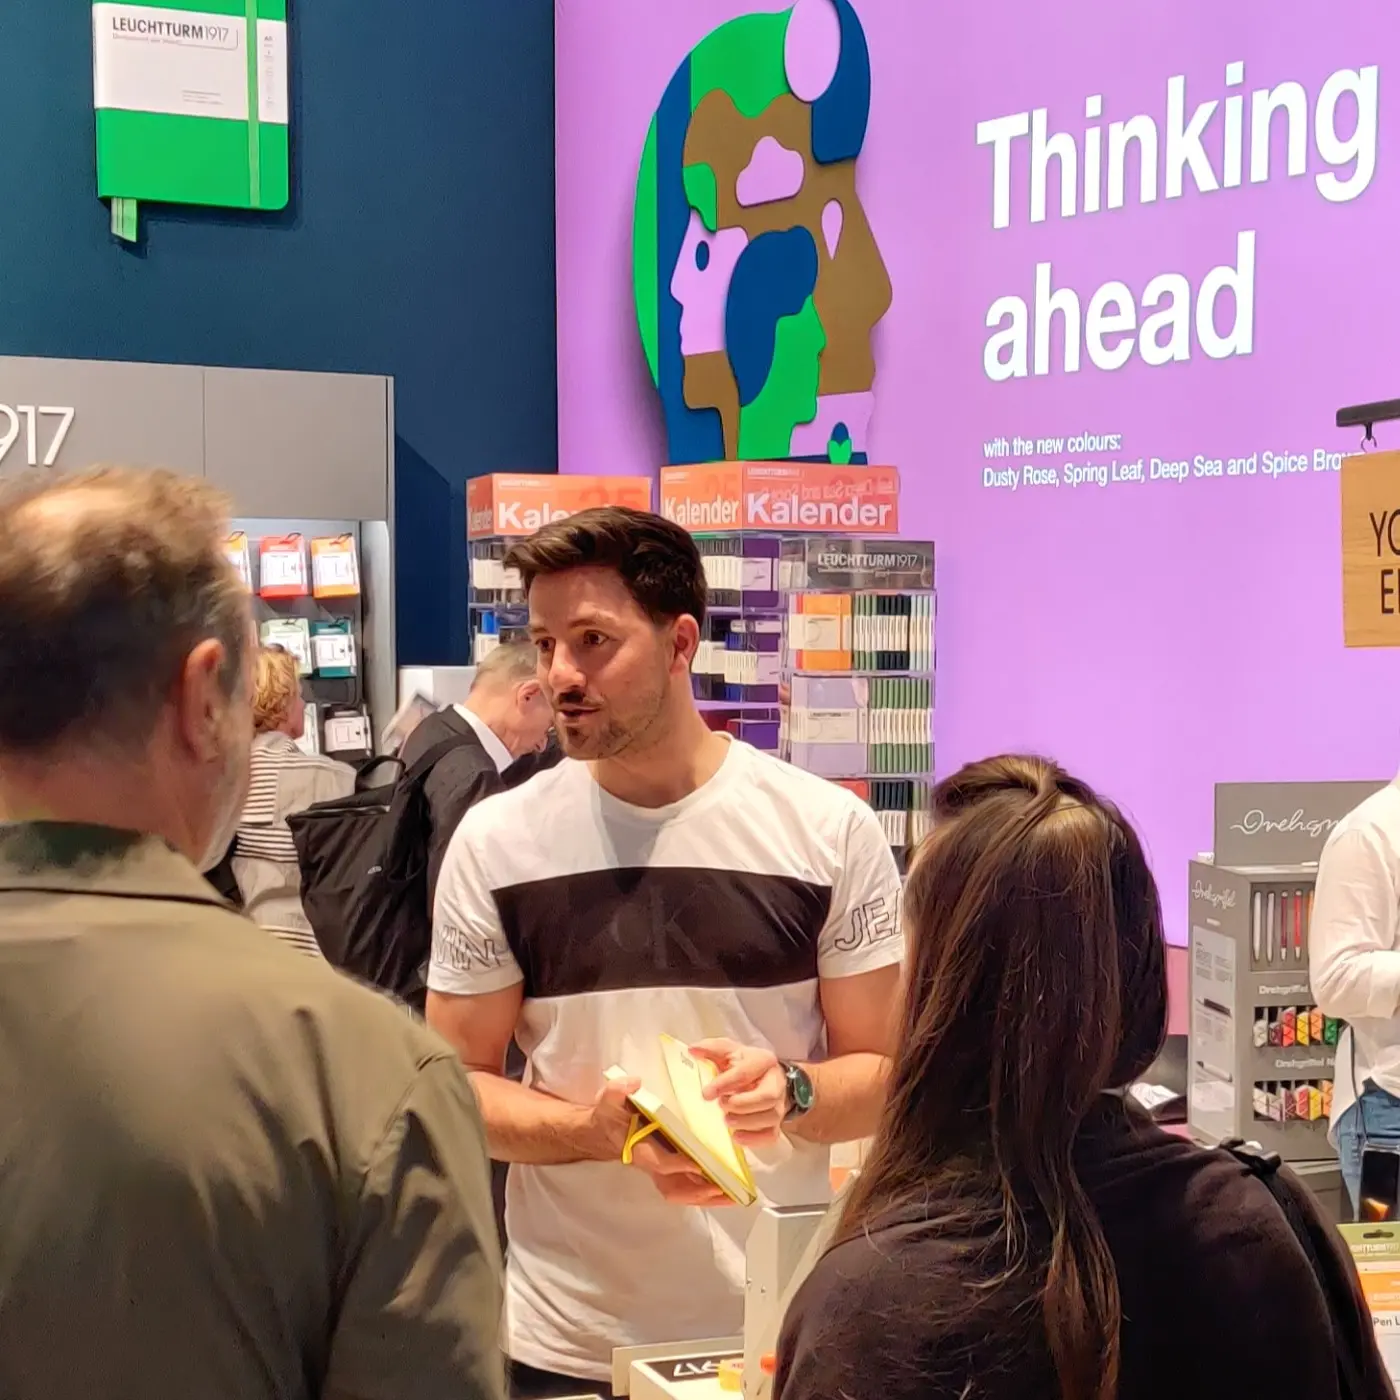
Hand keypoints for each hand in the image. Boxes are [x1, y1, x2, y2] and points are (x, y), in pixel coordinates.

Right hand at [588, 1078, 730, 1205]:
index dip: (679, 1164)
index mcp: (640, 1149)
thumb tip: (634, 1084)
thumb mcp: (610, 1098)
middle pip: (677, 1187)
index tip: (699, 1163)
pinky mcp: (670, 1167)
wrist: (606, 1128)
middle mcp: (653, 1163)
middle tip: (725, 1190)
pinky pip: (689, 1185)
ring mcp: (662, 1168)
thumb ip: (618, 1091)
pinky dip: (706, 1189)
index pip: (661, 1162)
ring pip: (684, 1190)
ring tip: (733, 1195)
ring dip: (707, 1195)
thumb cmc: (611, 1114)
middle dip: (699, 1191)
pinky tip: (726, 1188)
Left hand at [692, 1039, 787, 1145]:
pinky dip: (754, 1139)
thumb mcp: (729, 1051)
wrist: (766, 1076)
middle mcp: (776, 1082)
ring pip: (771, 1117)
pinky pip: (771, 1134)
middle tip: (721, 1106)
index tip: (706, 1094)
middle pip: (767, 1097)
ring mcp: (779, 1104)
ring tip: (727, 1120)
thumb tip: (693, 1049)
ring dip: (746, 1122)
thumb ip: (711, 1048)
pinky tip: (737, 1137)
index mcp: (763, 1061)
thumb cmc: (744, 1064)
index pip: (746, 1073)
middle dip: (742, 1104)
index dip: (725, 1084)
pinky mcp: (776, 1122)